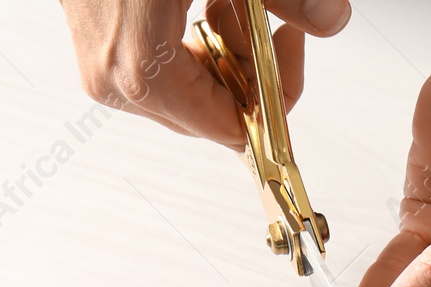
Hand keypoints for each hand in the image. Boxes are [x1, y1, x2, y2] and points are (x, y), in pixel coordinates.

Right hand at [58, 0, 351, 147]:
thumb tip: (332, 20)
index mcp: (143, 71)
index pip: (235, 129)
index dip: (274, 93)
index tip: (287, 42)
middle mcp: (116, 82)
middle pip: (214, 115)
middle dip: (250, 65)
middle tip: (259, 12)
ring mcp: (102, 70)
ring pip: (193, 92)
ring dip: (225, 50)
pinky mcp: (98, 50)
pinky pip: (166, 70)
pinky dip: (195, 41)